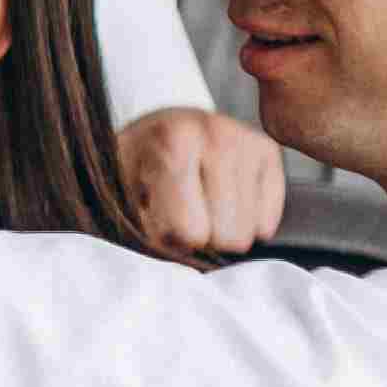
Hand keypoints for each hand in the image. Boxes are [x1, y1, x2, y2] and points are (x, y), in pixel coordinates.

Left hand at [120, 106, 287, 255]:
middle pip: (229, 236)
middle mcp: (217, 136)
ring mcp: (247, 142)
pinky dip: (246, 219)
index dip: (170, 238)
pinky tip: (222, 198)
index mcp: (173, 143)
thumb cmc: (135, 163)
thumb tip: (173, 262)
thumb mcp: (117, 189)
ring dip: (224, 228)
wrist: (155, 124)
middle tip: (181, 213)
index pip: (191, 231)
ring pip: (253, 231)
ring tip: (200, 203)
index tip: (157, 220)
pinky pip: (268, 219)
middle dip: (202, 236)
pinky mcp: (269, 151)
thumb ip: (139, 226)